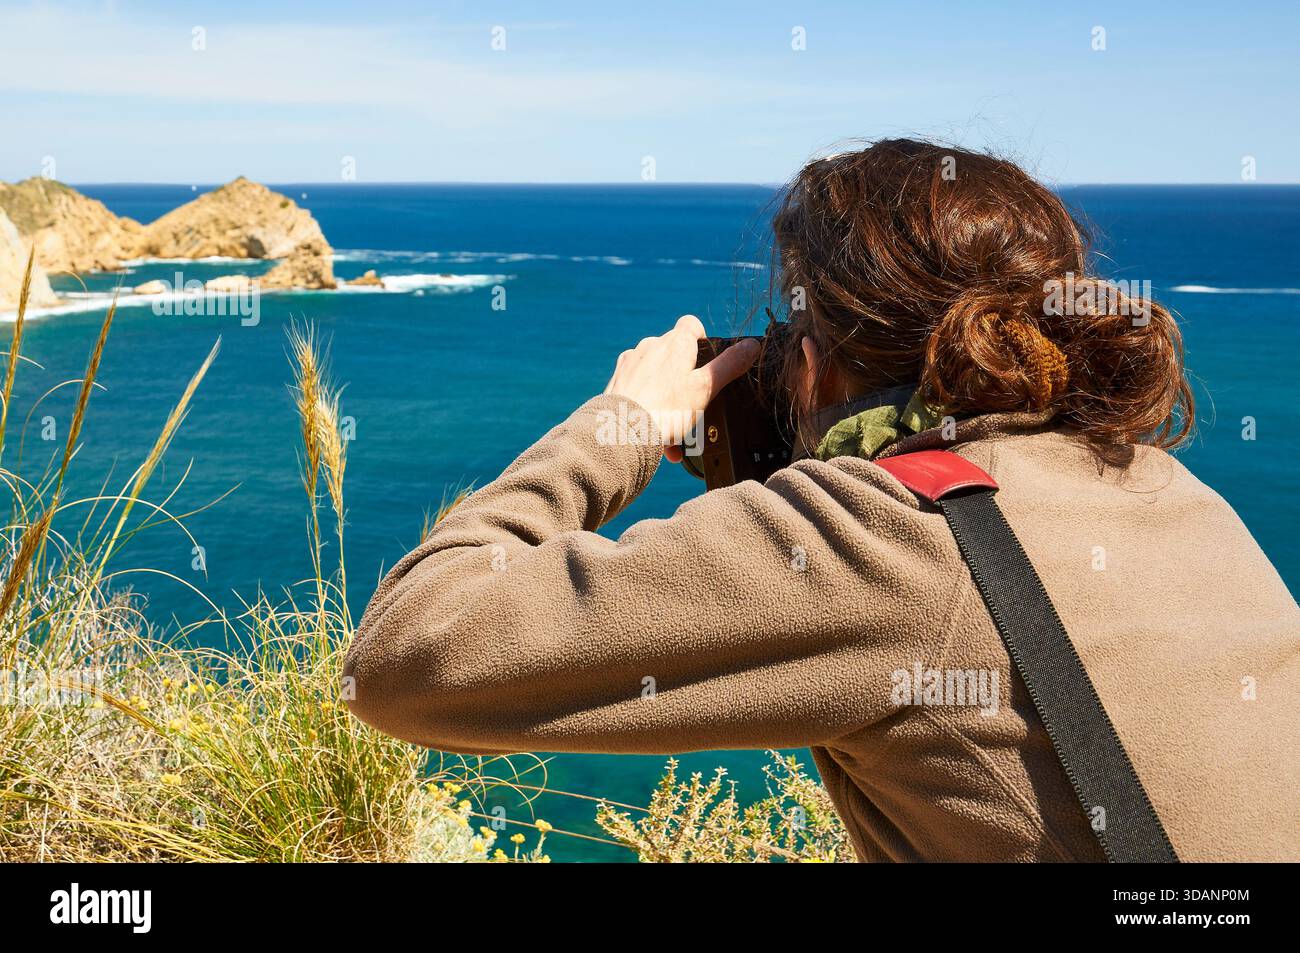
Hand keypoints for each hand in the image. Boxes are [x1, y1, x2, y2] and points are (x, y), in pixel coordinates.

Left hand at [604, 314, 760, 462]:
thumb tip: (752, 345)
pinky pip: (640, 392)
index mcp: (675, 343)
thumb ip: (729, 365)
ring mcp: (632, 363)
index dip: (702, 339)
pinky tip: (658, 437)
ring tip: (677, 430)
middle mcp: (651, 346)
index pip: (692, 325)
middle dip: (685, 378)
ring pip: (657, 376)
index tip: (707, 360)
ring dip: (668, 398)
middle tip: (695, 405)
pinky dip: (651, 409)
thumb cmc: (667, 409)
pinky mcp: (618, 382)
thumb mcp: (706, 388)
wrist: (621, 432)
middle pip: (674, 353)